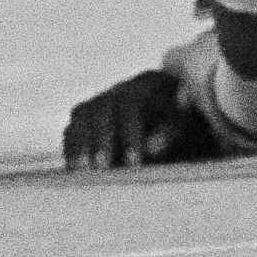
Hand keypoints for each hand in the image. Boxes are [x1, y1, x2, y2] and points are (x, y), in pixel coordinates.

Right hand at [63, 65, 223, 169]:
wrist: (171, 113)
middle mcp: (120, 89)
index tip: (134, 162)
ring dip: (81, 142)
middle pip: (102, 107)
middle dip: (101, 138)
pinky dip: (72, 146)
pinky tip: (73, 169)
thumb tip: (151, 146)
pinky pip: (74, 126)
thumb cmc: (180, 121)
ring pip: (83, 114)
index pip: (131, 104)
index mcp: (146, 86)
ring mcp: (102, 101)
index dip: (131, 133)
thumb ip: (170, 132)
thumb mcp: (183, 125)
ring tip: (82, 170)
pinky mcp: (88, 118)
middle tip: (102, 167)